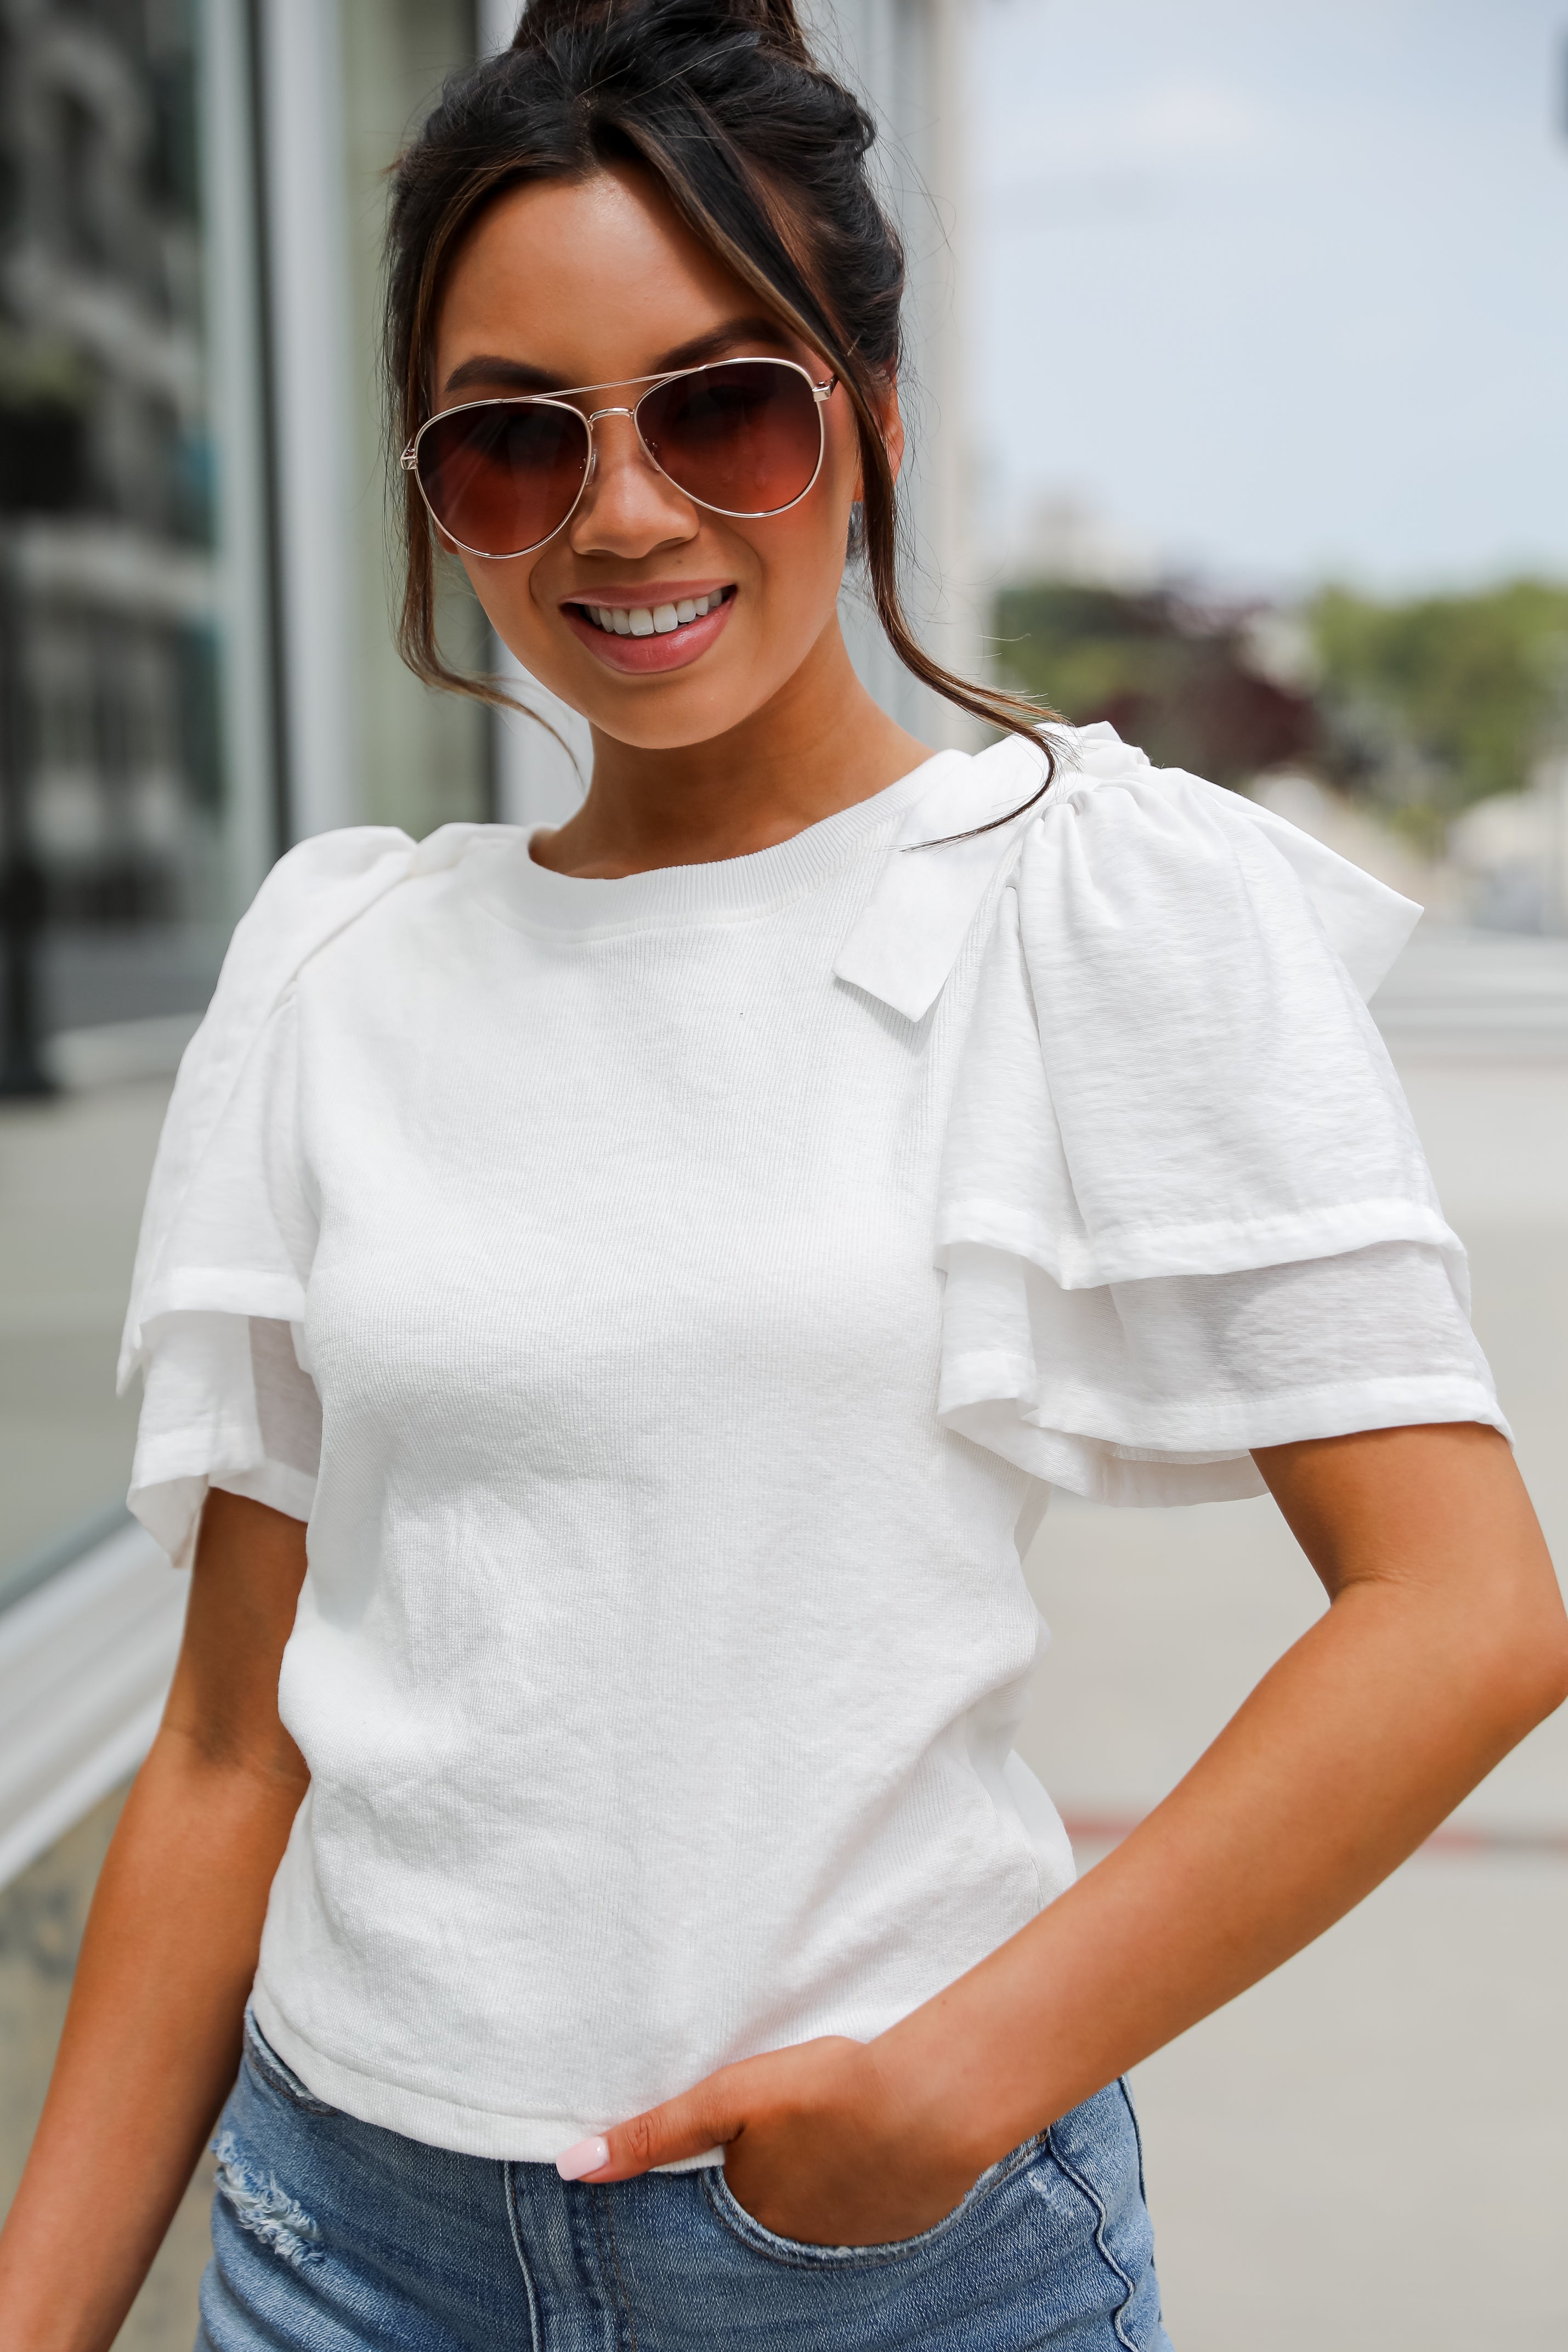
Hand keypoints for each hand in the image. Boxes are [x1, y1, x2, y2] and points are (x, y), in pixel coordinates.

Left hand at [552, 2035, 987, 2247]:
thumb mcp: (729, 2100)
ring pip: (820, 2216)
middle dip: (773, 2185)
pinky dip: (866, 2187)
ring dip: (820, 2188)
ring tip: (831, 2143)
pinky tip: (875, 2152)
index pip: (720, 2210)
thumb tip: (571, 2166)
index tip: (738, 2154)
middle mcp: (796, 2246)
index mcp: (751, 2217)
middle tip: (793, 2141)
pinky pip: (869, 2214)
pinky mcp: (903, 2226)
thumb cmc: (825, 2093)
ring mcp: (854, 2243)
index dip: (727, 2177)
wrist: (931, 2103)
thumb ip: (655, 2133)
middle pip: (769, 2216)